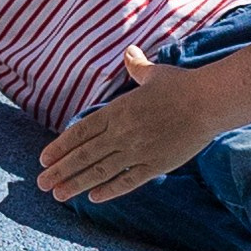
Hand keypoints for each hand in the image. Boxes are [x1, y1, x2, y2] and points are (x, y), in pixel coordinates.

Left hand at [37, 45, 204, 203]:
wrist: (208, 102)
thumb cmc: (182, 85)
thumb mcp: (154, 73)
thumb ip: (137, 67)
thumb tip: (130, 52)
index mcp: (117, 111)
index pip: (80, 132)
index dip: (60, 147)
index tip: (44, 160)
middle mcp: (122, 133)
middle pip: (84, 155)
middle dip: (60, 171)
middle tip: (41, 184)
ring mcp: (138, 151)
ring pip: (100, 171)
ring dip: (76, 184)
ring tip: (58, 195)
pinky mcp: (155, 165)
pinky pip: (127, 181)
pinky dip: (109, 190)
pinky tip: (93, 198)